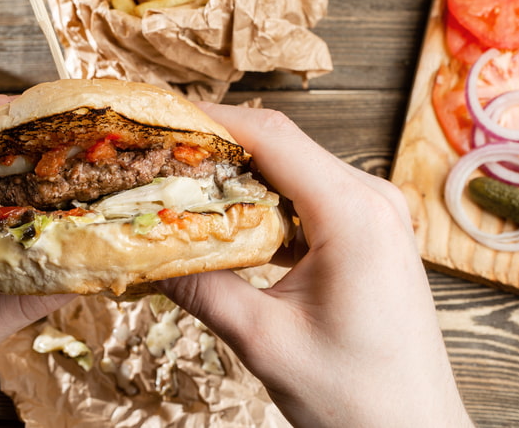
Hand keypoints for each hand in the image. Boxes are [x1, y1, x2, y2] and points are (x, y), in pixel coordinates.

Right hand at [158, 104, 472, 427]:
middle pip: (282, 146)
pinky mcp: (368, 234)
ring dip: (239, 176)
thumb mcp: (264, 340)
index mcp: (354, 214)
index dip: (212, 121)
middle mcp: (372, 200)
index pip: (272, 137)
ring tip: (183, 188)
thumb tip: (143, 249)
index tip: (161, 121)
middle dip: (218, 147)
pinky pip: (308, 199)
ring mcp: (375, 215)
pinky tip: (228, 221)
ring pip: (293, 170)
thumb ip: (200, 287)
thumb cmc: (355, 397)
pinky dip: (264, 202)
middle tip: (159, 159)